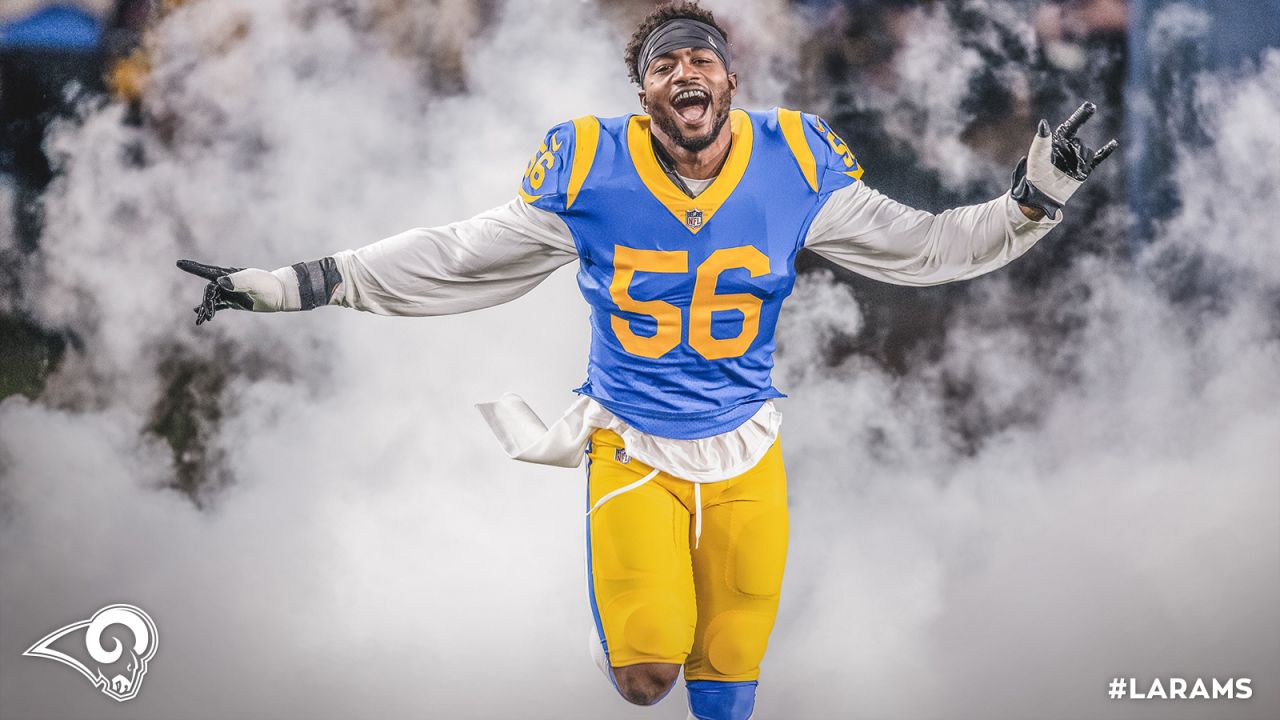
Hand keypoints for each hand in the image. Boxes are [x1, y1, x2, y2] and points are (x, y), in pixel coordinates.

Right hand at [177, 260, 296, 324]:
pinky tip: (201, 317)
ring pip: (212, 300)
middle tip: (207, 316)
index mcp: (229, 275)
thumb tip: (219, 282)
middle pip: (209, 292)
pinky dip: (210, 310)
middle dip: (205, 303)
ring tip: (200, 321)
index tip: (178, 263)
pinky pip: (219, 306)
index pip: (207, 272)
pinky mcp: (234, 301)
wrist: (281, 294)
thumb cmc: (268, 285)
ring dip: (205, 310)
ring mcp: (230, 292)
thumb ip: (237, 281)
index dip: (193, 268)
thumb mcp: (254, 282)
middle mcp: (227, 282)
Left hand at [1011, 101, 1117, 219]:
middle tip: (1065, 161)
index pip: (1071, 126)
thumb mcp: (1038, 155)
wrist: (1042, 195)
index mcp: (1057, 142)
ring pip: (1087, 152)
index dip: (1081, 116)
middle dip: (1074, 150)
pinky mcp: (1084, 170)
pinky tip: (1114, 143)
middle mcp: (1068, 148)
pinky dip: (1106, 151)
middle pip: (1079, 142)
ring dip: (1080, 161)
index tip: (1091, 106)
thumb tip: (1044, 122)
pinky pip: (1098, 158)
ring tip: (1069, 171)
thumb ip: (1042, 139)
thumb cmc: (1036, 174)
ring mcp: (1076, 159)